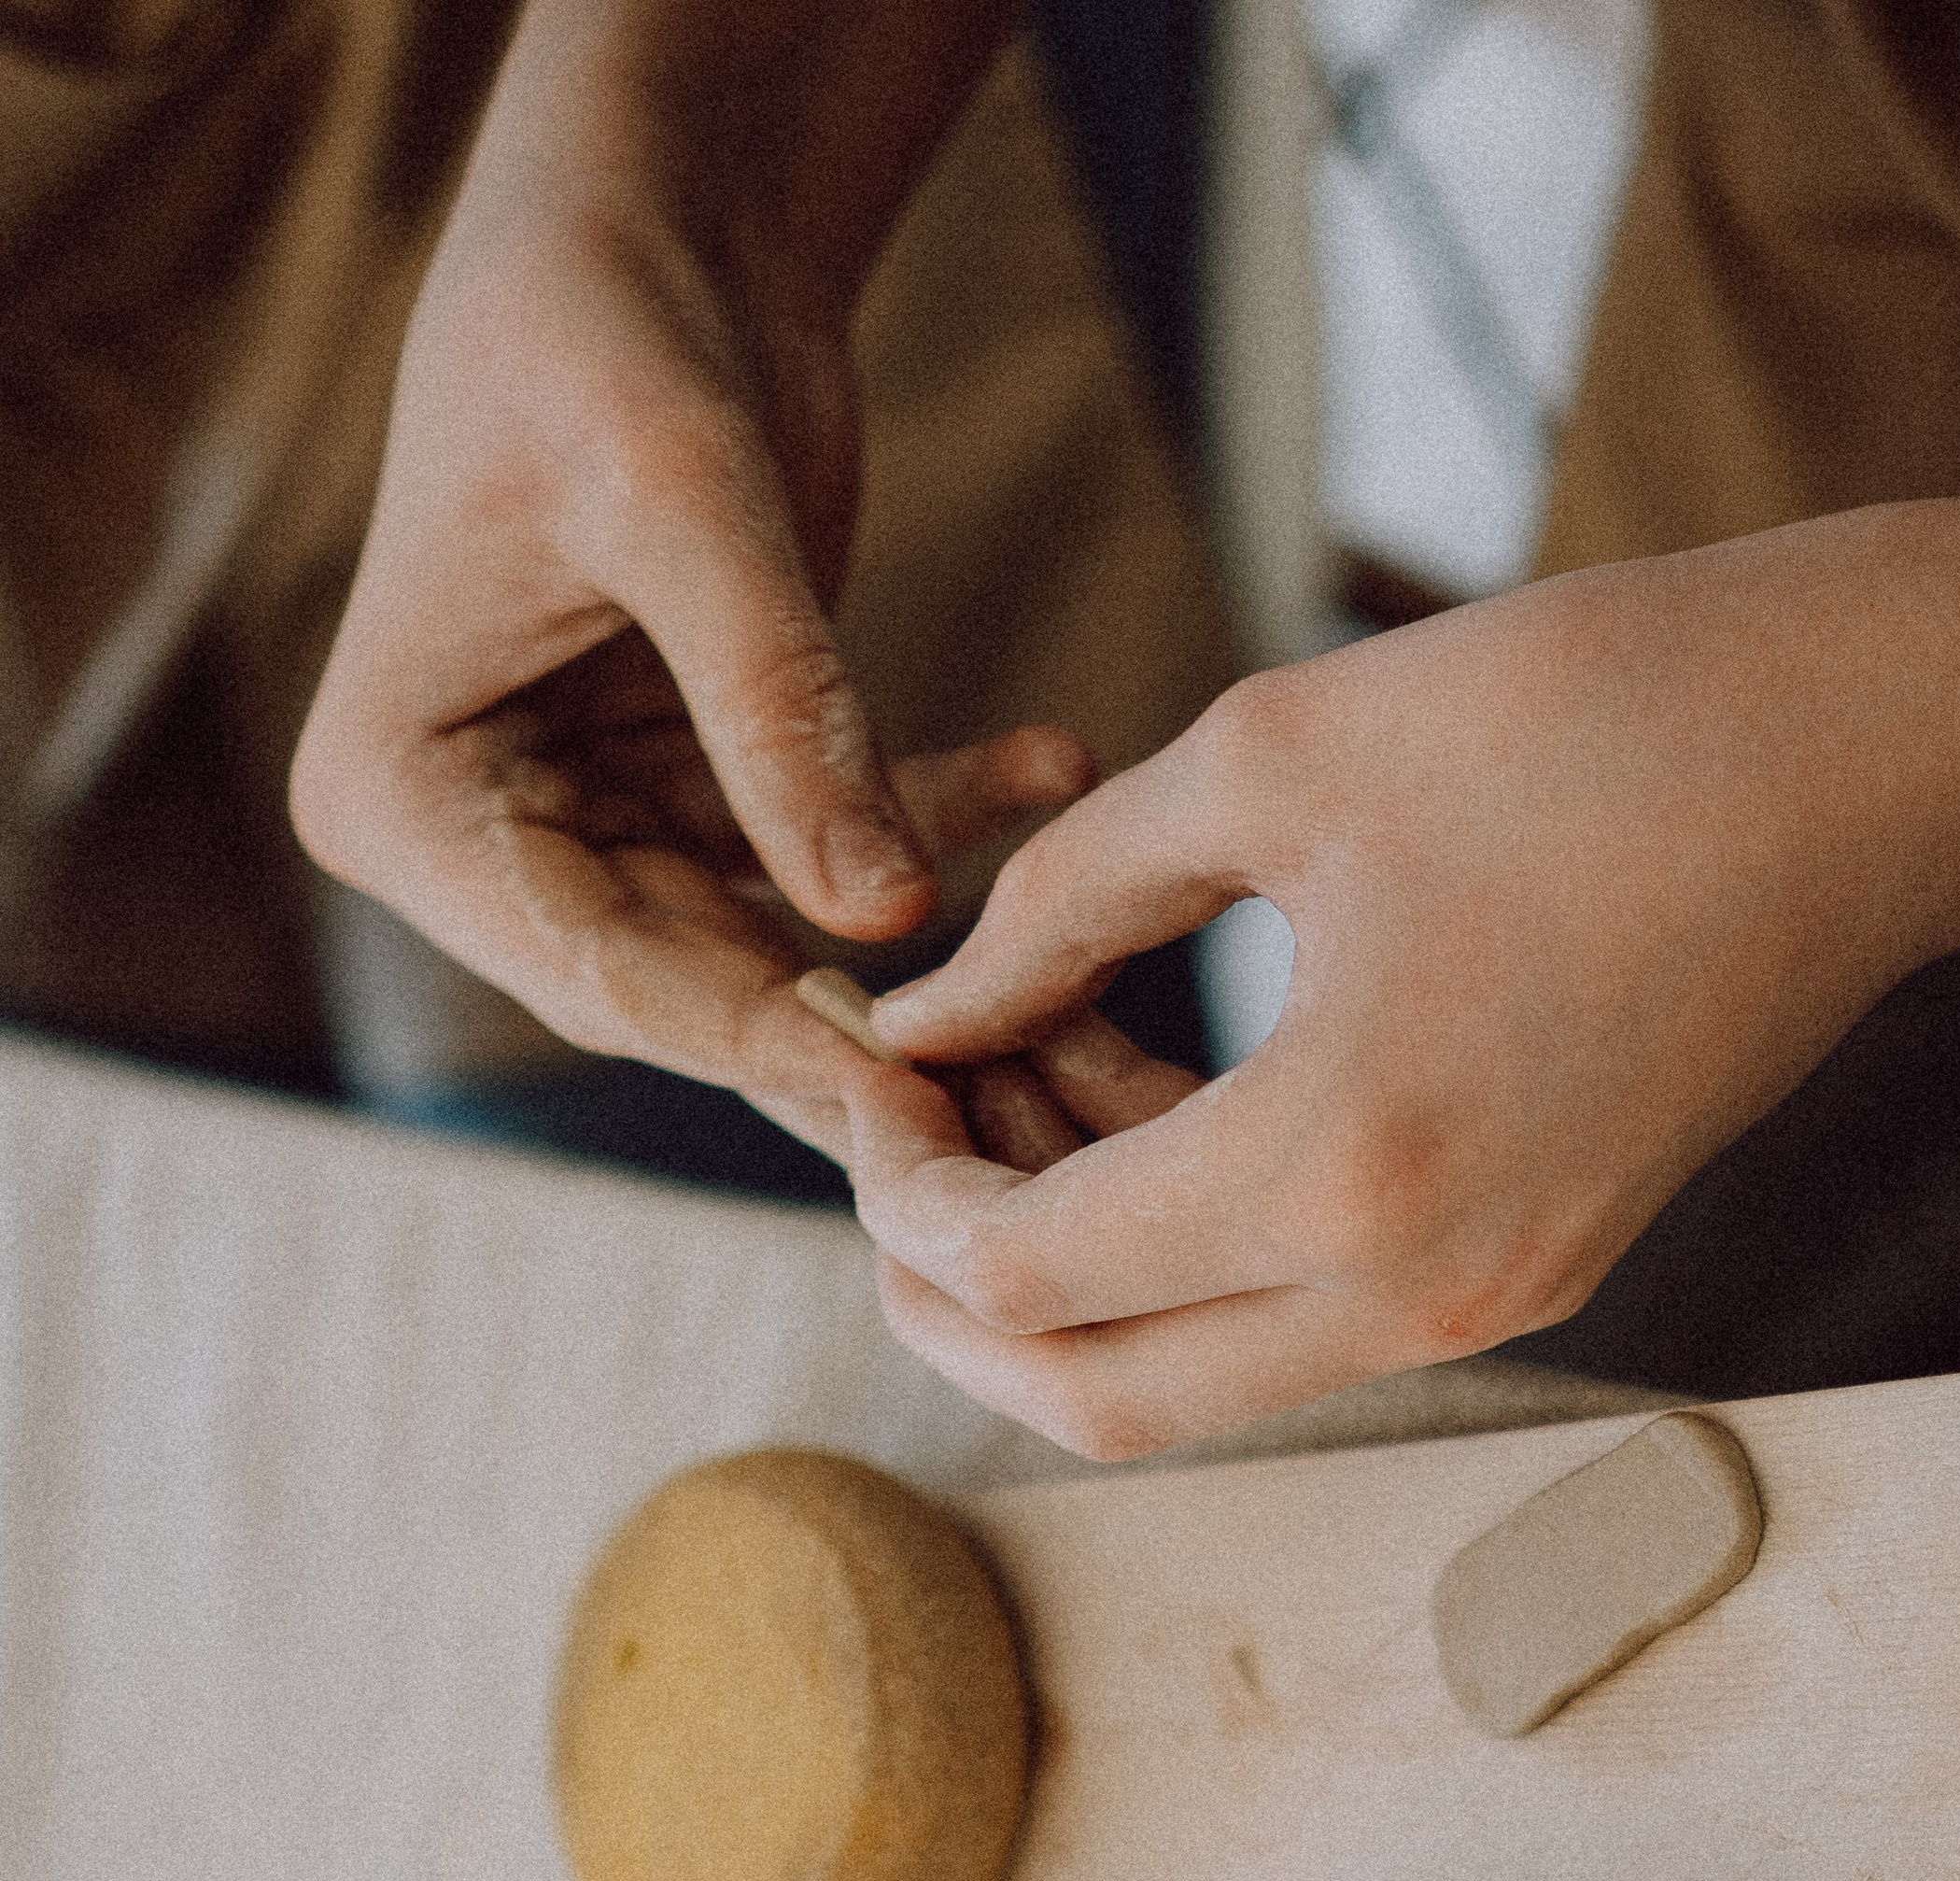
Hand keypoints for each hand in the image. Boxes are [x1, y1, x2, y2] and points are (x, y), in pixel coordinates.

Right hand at [291, 0, 1074, 1160]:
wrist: (650, 215)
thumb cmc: (607, 322)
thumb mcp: (687, 508)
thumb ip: (777, 716)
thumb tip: (880, 918)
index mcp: (402, 802)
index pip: (594, 971)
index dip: (755, 1037)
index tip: (903, 1095)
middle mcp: (483, 839)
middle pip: (687, 989)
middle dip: (855, 1027)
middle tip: (1016, 1074)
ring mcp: (590, 822)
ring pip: (776, 945)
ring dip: (925, 937)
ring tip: (1065, 953)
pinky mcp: (694, 787)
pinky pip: (829, 846)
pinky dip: (940, 809)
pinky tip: (1053, 760)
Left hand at [848, 549, 1939, 1451]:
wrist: (1875, 758)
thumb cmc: (1589, 715)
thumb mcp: (1270, 760)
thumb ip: (1058, 909)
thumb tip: (921, 1012)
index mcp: (1333, 1165)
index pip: (1025, 1272)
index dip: (899, 1191)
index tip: (867, 1077)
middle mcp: (1412, 1291)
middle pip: (1092, 1401)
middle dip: (954, 1301)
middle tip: (892, 1156)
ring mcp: (1487, 1305)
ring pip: (1196, 1382)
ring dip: (1078, 1272)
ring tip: (1026, 1076)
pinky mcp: (1530, 1276)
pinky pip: (1299, 1323)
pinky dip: (1193, 1250)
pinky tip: (1150, 1092)